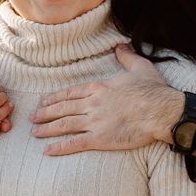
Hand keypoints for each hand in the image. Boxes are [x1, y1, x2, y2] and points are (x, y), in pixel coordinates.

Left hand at [30, 43, 184, 155]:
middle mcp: (93, 103)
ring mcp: (95, 121)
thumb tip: (121, 46)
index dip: (56, 98)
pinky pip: (75, 143)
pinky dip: (60, 147)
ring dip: (48, 128)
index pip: (72, 92)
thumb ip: (127, 57)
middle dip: (46, 113)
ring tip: (35, 132)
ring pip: (64, 124)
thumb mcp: (140, 67)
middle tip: (33, 117)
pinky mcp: (100, 138)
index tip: (45, 102)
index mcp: (100, 88)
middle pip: (63, 108)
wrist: (161, 111)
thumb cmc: (154, 91)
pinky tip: (48, 150)